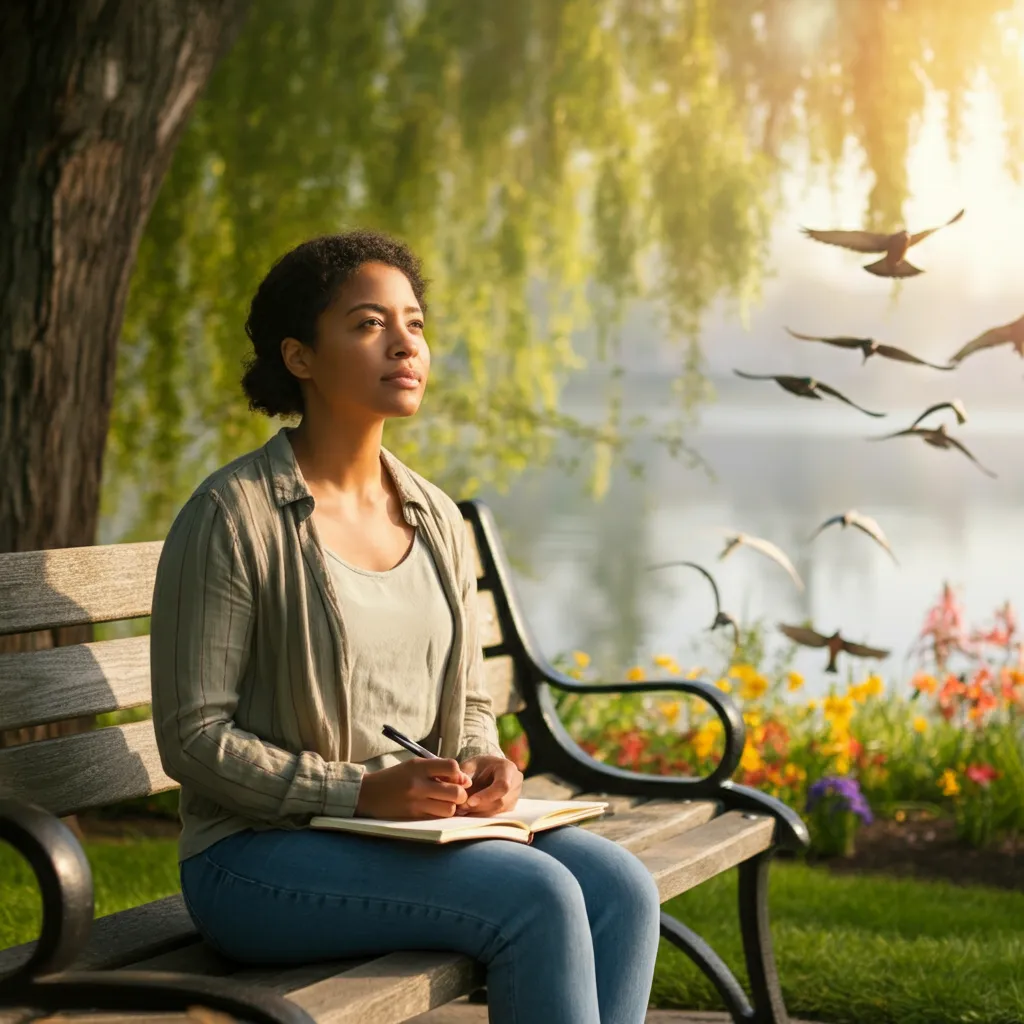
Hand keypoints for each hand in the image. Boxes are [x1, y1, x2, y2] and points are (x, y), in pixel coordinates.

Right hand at [355, 758, 471, 819]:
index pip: (452, 767)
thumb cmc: (395, 777)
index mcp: (419, 767)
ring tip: (444, 803)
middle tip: (454, 794)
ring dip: (451, 807)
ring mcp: (416, 802)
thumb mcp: (414, 765)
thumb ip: (438, 769)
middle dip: (460, 794)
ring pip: (449, 809)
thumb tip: (465, 781)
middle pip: (456, 792)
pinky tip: (435, 810)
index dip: (459, 774)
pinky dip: (440, 815)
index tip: (455, 778)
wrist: (368, 793)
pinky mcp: (413, 817)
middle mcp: (418, 784)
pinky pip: (437, 819)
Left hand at [456, 755, 522, 815]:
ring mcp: (515, 799)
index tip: (470, 801)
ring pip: (497, 812)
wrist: (493, 770)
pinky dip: (481, 816)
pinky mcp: (510, 809)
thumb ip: (464, 774)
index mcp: (508, 769)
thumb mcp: (472, 764)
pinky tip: (469, 812)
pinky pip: (496, 816)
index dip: (487, 796)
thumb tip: (458, 789)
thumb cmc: (481, 766)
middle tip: (460, 808)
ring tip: (462, 810)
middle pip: (500, 802)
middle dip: (479, 807)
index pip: (502, 785)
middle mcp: (516, 784)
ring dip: (478, 813)